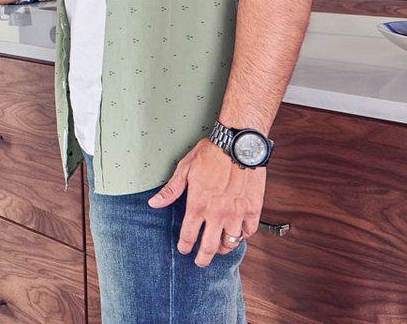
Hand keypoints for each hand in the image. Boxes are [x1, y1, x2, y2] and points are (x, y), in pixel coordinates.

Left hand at [147, 138, 265, 267]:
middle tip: (200, 262)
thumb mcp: (185, 169)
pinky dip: (242, 235)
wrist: (239, 144)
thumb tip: (153, 203)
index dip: (184, 246)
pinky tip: (237, 233)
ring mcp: (236, 213)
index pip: (188, 235)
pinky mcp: (253, 209)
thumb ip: (171, 190)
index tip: (184, 249)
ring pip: (230, 242)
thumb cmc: (211, 153)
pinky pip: (248, 231)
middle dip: (203, 259)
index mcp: (198, 204)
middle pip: (209, 247)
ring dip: (223, 248)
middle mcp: (217, 213)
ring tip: (218, 248)